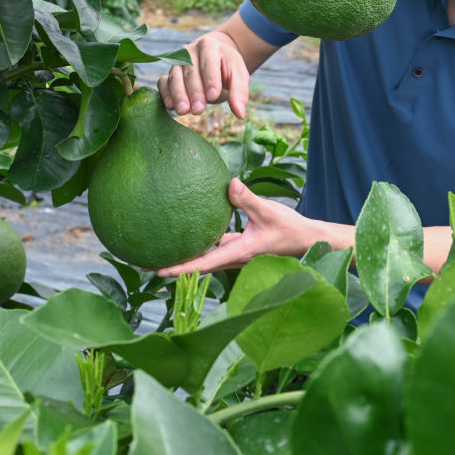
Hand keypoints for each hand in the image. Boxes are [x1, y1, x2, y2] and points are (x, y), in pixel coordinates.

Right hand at [157, 30, 250, 118]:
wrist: (214, 60)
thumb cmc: (226, 69)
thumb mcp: (239, 76)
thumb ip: (239, 92)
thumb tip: (240, 113)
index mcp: (209, 46)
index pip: (209, 63)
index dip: (211, 80)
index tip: (213, 96)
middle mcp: (189, 51)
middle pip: (190, 72)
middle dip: (194, 92)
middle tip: (199, 110)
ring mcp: (176, 62)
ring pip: (175, 77)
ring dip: (178, 95)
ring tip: (184, 111)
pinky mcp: (168, 73)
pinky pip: (163, 82)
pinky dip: (165, 93)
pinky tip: (170, 106)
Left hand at [157, 178, 316, 275]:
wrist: (309, 241)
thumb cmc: (291, 229)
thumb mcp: (269, 211)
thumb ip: (248, 198)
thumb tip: (230, 184)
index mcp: (239, 253)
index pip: (204, 264)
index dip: (180, 269)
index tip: (158, 271)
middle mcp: (234, 258)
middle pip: (198, 266)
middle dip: (173, 267)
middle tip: (145, 263)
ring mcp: (236, 255)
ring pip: (206, 259)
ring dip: (185, 258)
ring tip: (160, 251)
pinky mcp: (240, 247)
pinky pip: (215, 248)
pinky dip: (201, 245)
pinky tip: (190, 235)